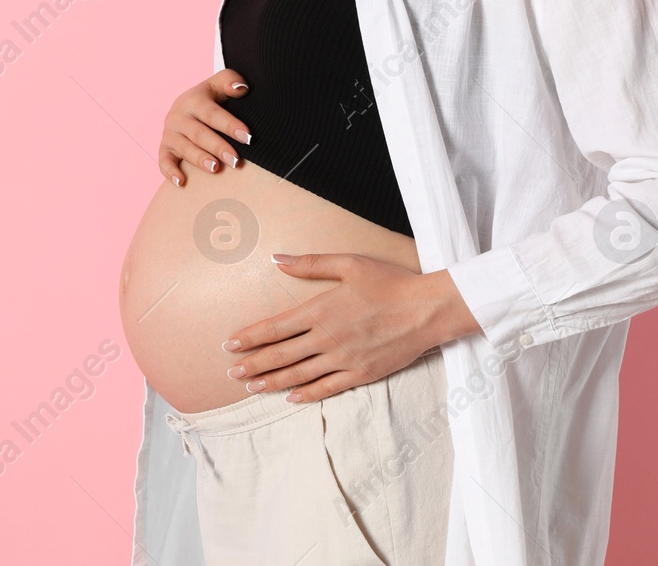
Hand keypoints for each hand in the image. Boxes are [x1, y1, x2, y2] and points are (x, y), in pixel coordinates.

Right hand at [158, 69, 253, 186]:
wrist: (189, 107)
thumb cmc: (211, 98)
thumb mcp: (219, 84)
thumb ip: (231, 81)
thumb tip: (242, 88)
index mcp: (194, 99)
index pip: (213, 114)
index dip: (230, 125)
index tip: (248, 137)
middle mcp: (178, 116)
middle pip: (199, 133)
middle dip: (218, 147)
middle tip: (235, 160)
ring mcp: (170, 133)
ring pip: (184, 148)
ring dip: (199, 159)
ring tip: (215, 169)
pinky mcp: (164, 149)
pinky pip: (164, 161)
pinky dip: (170, 172)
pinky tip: (181, 182)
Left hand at [221, 253, 460, 402]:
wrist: (427, 309)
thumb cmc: (389, 282)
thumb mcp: (348, 263)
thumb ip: (310, 264)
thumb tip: (276, 260)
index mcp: (321, 310)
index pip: (275, 328)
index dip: (250, 337)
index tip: (229, 345)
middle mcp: (327, 338)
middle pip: (281, 355)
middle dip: (253, 364)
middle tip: (231, 371)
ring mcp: (344, 359)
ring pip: (299, 375)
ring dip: (272, 382)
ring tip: (252, 387)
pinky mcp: (361, 374)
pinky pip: (327, 388)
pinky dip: (306, 394)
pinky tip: (291, 398)